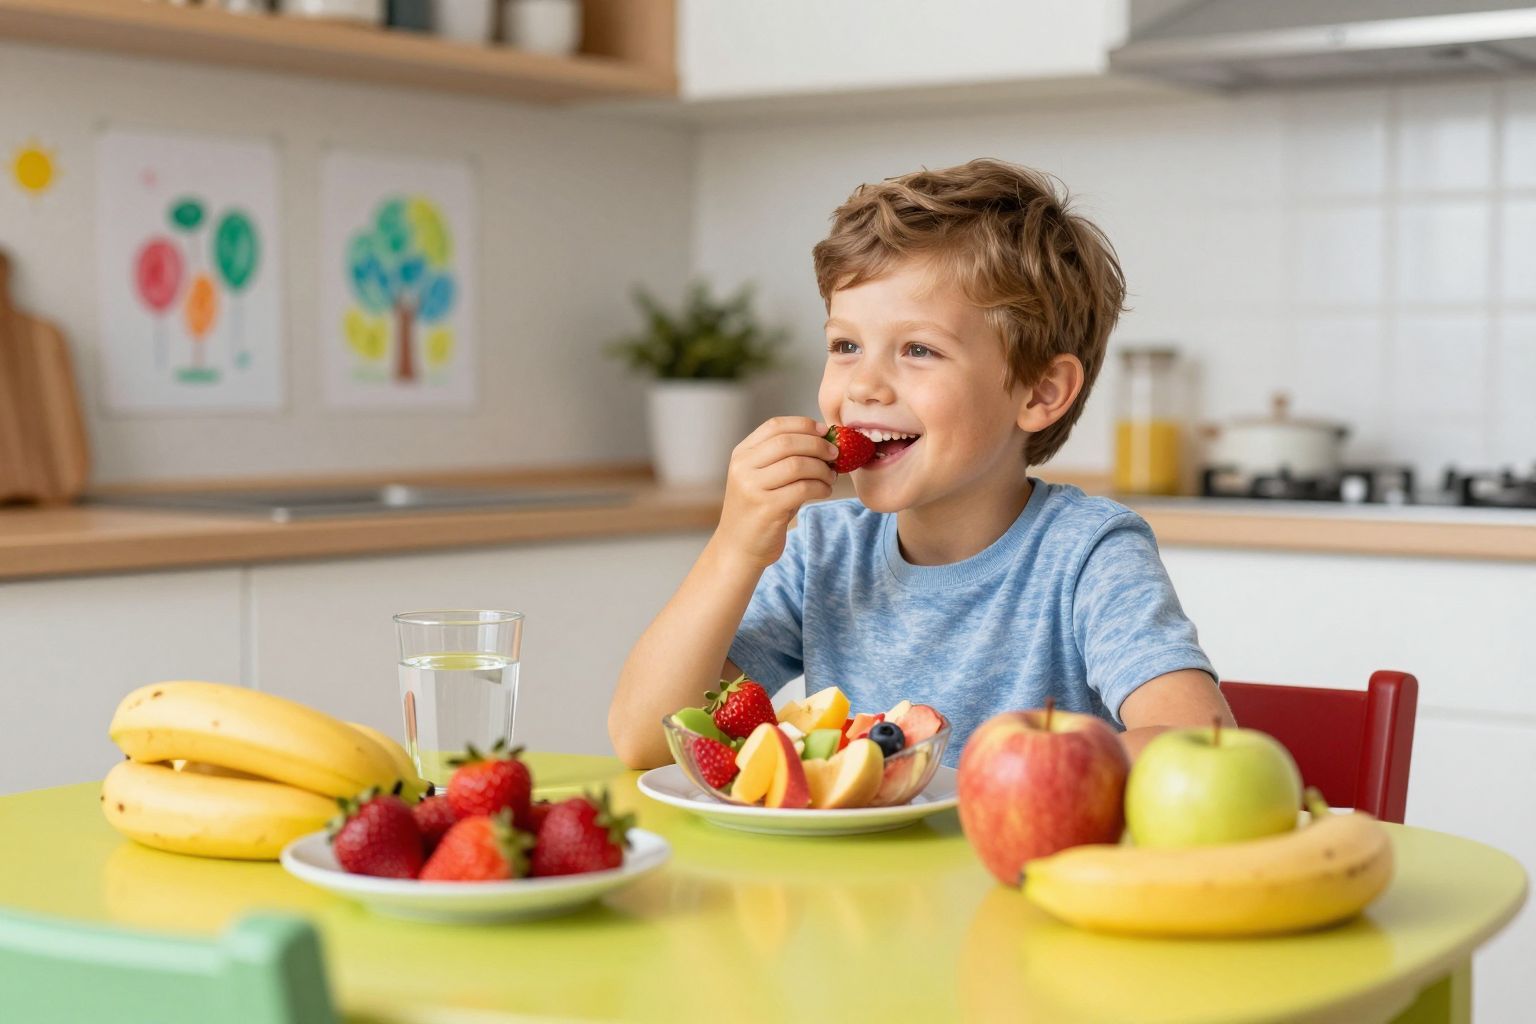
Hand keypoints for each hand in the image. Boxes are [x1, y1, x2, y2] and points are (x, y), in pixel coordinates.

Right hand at [716, 416, 837, 569]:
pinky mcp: (766, 509)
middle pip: (788, 442)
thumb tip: (825, 440)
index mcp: (742, 454)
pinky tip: (824, 491)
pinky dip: (820, 487)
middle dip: (818, 445)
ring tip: (830, 477)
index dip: (803, 425)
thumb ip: (784, 458)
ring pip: (798, 465)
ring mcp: (752, 488)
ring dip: (822, 469)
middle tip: (835, 455)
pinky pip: (803, 489)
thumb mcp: (762, 478)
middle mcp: (743, 468)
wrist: (738, 548)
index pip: (775, 426)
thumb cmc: (758, 511)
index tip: (824, 431)